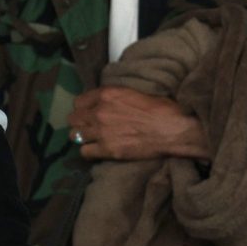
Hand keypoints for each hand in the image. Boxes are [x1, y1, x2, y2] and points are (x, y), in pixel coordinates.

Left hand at [68, 87, 207, 163]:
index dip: (83, 109)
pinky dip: (89, 152)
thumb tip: (109, 103)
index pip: (79, 101)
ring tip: (91, 140)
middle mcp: (100, 112)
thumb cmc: (161, 109)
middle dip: (80, 123)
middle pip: (74, 119)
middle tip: (88, 127)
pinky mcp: (108, 150)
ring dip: (82, 137)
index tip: (88, 113)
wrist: (172, 129)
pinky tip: (96, 151)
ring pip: (76, 135)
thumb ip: (115, 98)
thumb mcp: (134, 93)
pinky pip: (85, 152)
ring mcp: (102, 132)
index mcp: (107, 94)